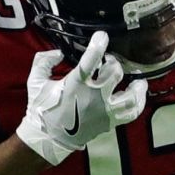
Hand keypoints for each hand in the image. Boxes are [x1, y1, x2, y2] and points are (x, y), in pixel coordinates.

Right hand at [17, 32, 147, 164]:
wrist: (47, 138)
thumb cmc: (41, 109)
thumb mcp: (35, 81)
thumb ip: (44, 61)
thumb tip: (59, 53)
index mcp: (74, 84)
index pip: (90, 60)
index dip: (98, 45)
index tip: (102, 36)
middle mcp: (92, 97)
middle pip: (115, 73)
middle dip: (114, 63)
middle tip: (110, 63)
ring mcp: (103, 111)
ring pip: (131, 96)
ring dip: (137, 86)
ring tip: (137, 81)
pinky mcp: (108, 122)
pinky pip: (131, 113)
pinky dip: (139, 103)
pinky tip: (138, 96)